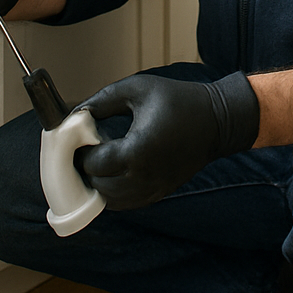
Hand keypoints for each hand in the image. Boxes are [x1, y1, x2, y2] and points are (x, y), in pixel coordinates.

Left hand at [77, 71, 259, 209]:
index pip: (93, 164)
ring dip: (98, 183)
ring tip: (96, 159)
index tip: (76, 137)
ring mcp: (153, 189)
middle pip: (98, 187)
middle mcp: (143, 178)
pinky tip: (112, 170)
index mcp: (136, 152)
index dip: (79, 152)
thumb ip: (102, 100)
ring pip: (111, 201)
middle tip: (82, 149)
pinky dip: (113, 192)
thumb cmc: (178, 100)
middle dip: (85, 169)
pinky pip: (127, 203)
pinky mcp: (159, 193)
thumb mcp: (137, 89)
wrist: (216, 121)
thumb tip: (76, 114)